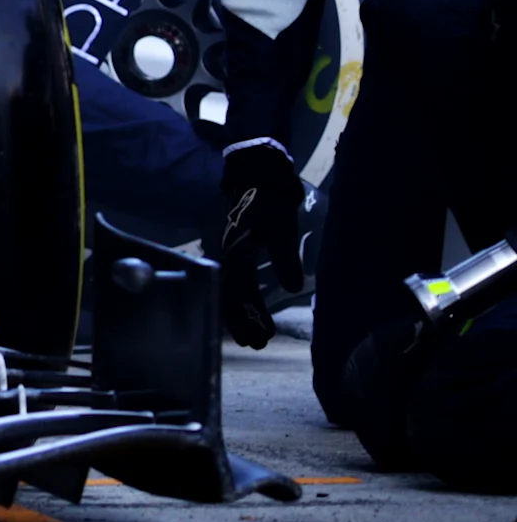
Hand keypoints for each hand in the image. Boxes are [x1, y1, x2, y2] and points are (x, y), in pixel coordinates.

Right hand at [218, 136, 307, 349]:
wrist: (258, 177)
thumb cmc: (270, 201)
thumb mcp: (282, 227)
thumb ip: (286, 257)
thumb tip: (293, 288)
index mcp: (236, 249)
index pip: (238, 288)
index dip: (248, 313)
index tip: (260, 334)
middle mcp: (230, 255)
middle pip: (231, 295)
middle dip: (243, 320)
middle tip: (257, 344)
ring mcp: (233, 254)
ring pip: (233, 291)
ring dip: (244, 314)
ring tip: (258, 335)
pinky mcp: (239, 253)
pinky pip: (238, 282)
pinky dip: (246, 301)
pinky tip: (255, 313)